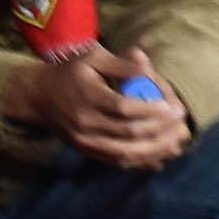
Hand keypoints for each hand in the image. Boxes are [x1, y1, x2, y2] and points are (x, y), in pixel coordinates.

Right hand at [11, 46, 189, 168]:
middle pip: (128, 132)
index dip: (152, 110)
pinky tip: (159, 158)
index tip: (175, 108)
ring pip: (124, 152)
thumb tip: (147, 70)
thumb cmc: (68, 71)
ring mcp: (84, 140)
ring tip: (177, 144)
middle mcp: (85, 123)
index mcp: (88, 98)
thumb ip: (121, 65)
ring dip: (154, 150)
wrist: (36, 96)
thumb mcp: (92, 57)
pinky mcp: (85, 150)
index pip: (124, 108)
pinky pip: (115, 161)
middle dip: (160, 129)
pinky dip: (139, 162)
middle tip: (182, 124)